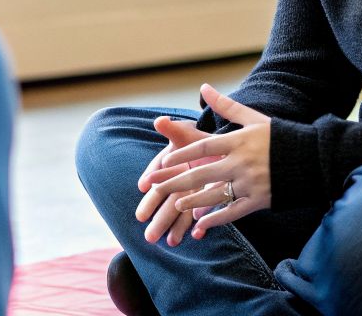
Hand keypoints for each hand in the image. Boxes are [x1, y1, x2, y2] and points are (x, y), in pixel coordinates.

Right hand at [134, 116, 215, 246]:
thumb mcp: (188, 134)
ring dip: (174, 225)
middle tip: (144, 225)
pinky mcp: (205, 202)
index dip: (152, 176)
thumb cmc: (200, 143)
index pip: (160, 170)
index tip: (143, 185)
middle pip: (166, 195)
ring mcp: (192, 193)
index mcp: (173, 165)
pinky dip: (199, 225)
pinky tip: (197, 235)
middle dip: (156, 211)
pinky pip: (202, 215)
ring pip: (181, 210)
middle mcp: (179, 181)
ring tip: (169, 241)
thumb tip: (159, 120)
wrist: (219, 150)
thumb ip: (174, 129)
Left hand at [146, 84, 272, 237]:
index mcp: (239, 141)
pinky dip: (216, 219)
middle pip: (202, 173)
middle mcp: (241, 162)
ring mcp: (250, 183)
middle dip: (175, 180)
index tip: (163, 161)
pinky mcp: (259, 200)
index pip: (203, 147)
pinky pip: (233, 212)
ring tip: (175, 205)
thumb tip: (203, 88)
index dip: (182, 154)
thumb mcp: (254, 118)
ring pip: (215, 195)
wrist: (312, 159)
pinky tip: (201, 224)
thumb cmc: (280, 136)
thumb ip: (227, 106)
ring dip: (192, 201)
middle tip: (154, 186)